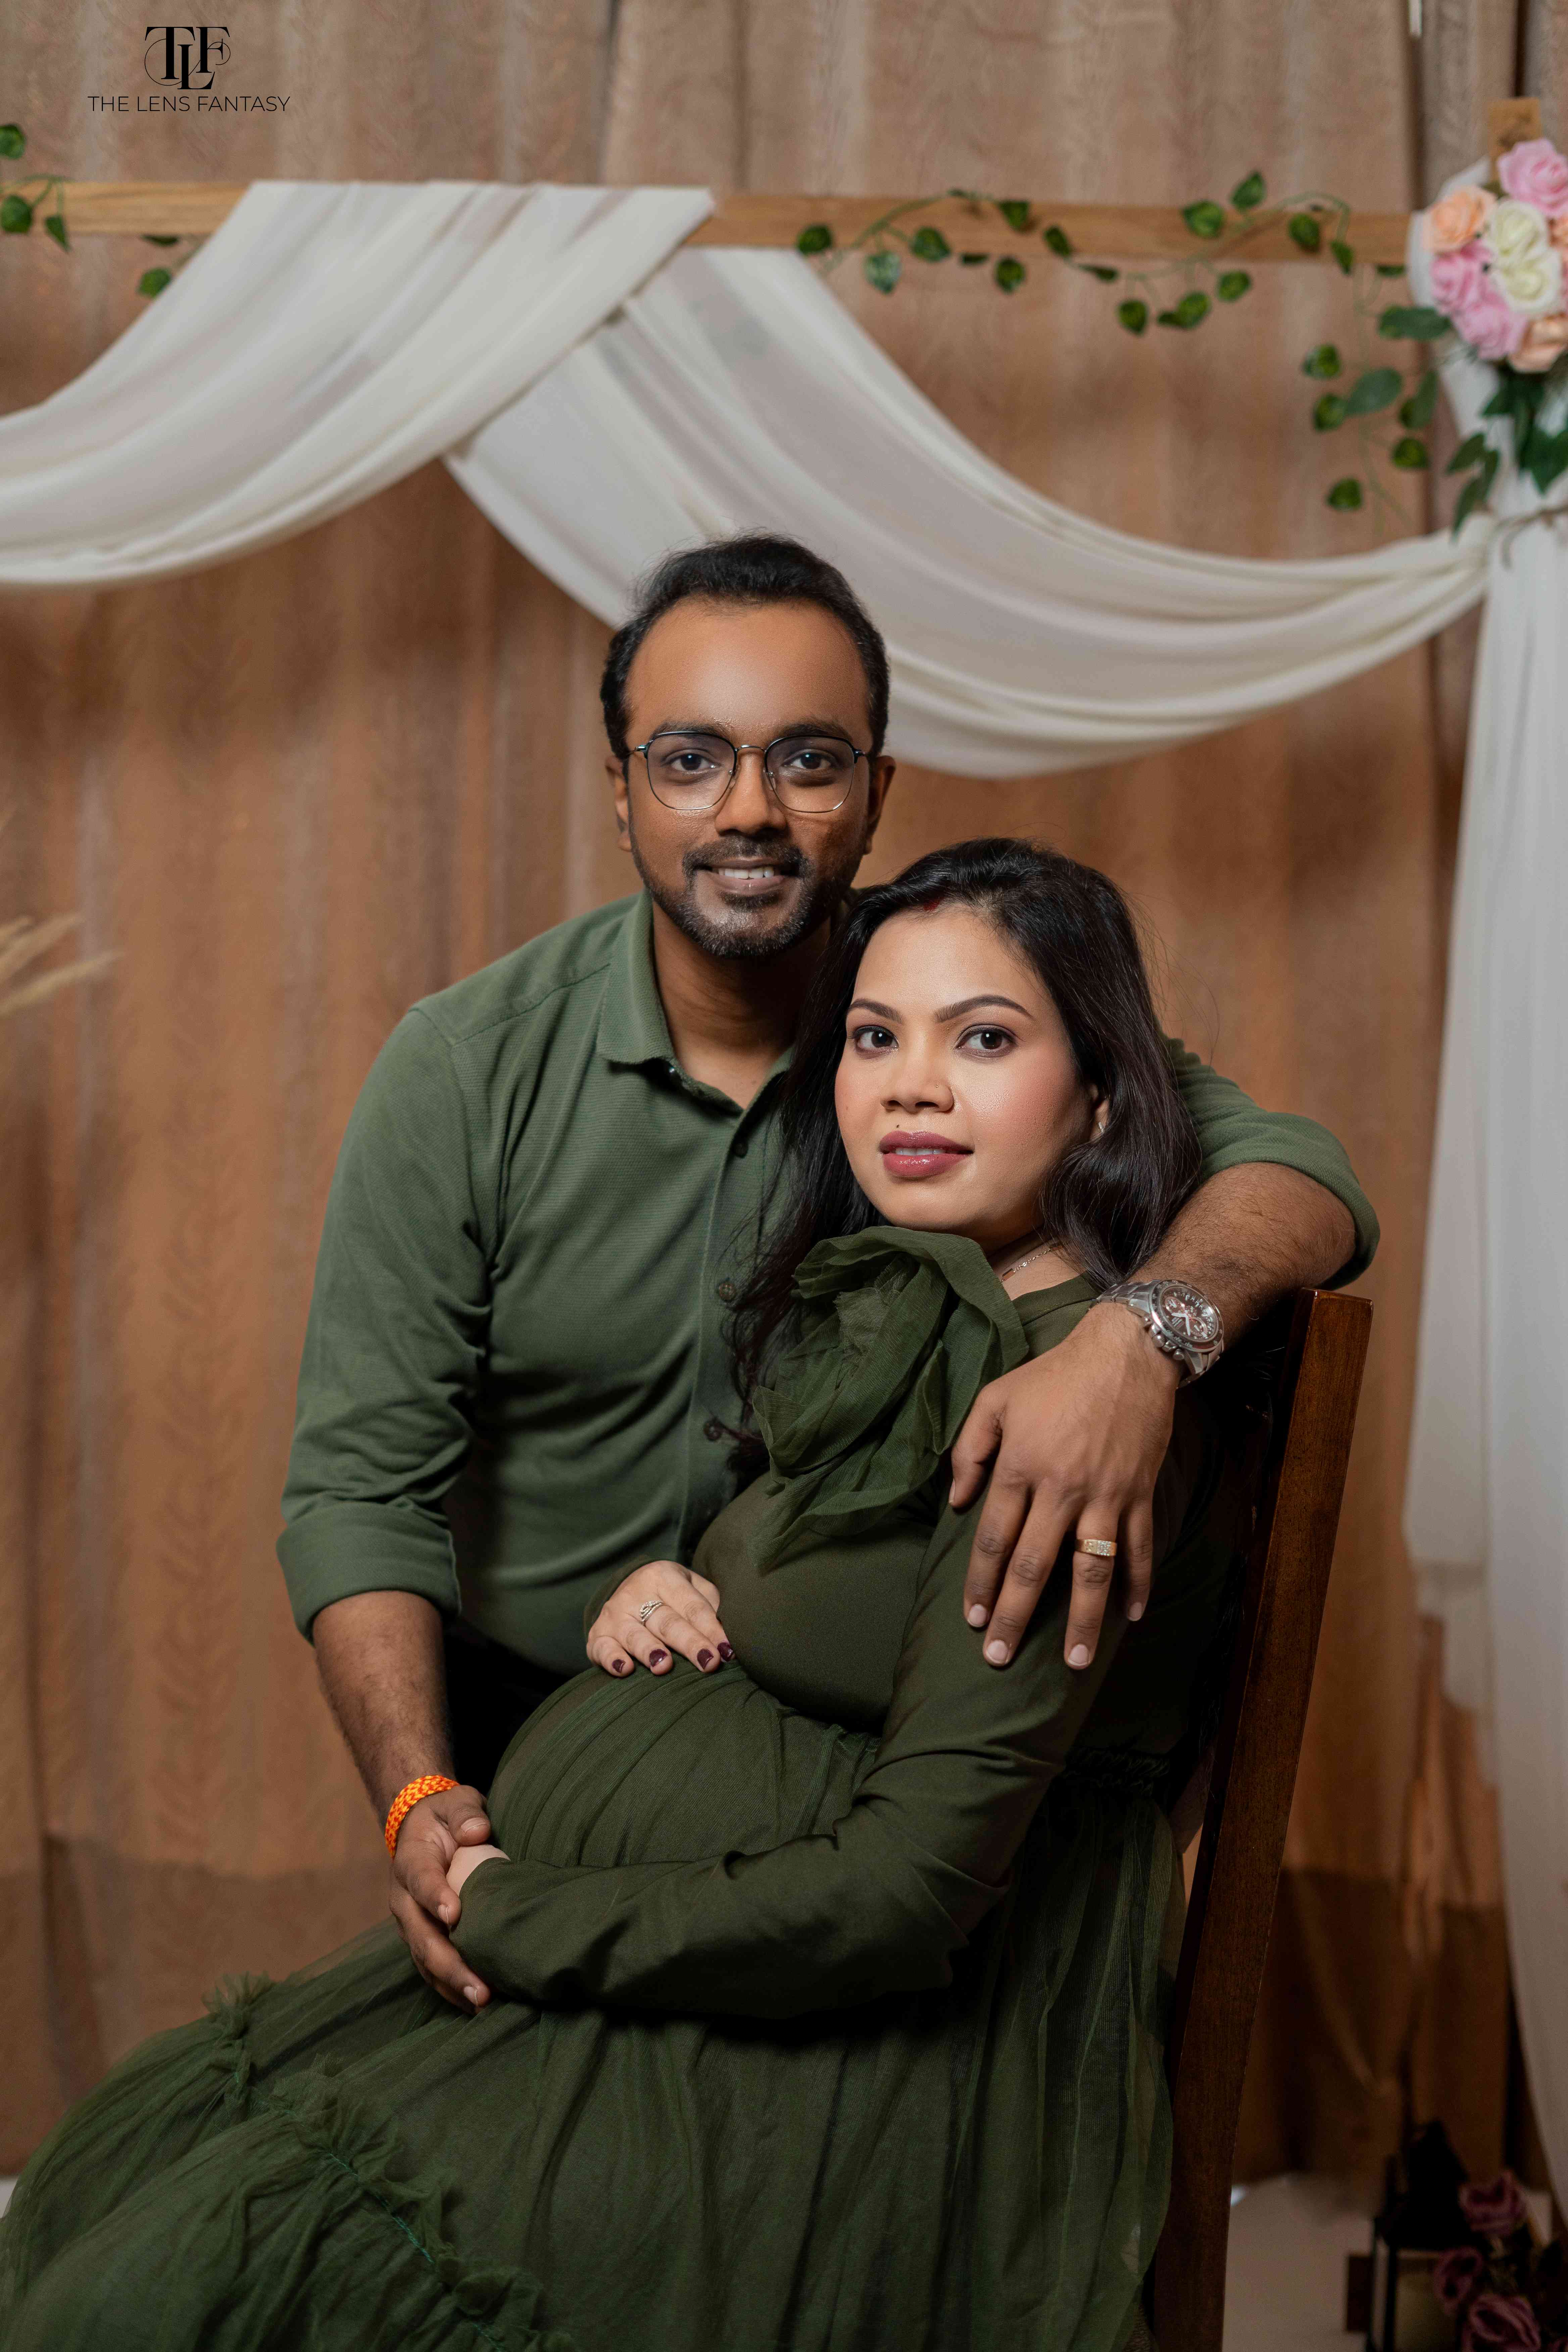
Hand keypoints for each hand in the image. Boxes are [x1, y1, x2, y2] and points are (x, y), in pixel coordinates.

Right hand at [388, 1782, 495, 2010]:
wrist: (422, 1831)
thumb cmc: (447, 1817)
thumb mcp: (457, 1802)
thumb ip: (465, 1813)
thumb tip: (476, 1832)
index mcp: (411, 1861)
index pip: (421, 1880)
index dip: (435, 1896)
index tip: (455, 1915)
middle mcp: (404, 1899)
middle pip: (421, 1934)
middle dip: (449, 1962)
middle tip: (479, 1987)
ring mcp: (410, 1924)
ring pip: (424, 1959)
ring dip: (451, 1982)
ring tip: (481, 2002)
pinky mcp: (421, 1939)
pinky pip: (430, 1969)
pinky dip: (449, 1988)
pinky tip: (474, 2005)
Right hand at [586, 1559, 732, 1676]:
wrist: (628, 1588)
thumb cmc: (672, 1597)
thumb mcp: (692, 1590)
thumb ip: (710, 1607)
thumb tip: (734, 1636)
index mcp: (664, 1577)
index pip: (692, 1606)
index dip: (711, 1629)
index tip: (727, 1651)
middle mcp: (637, 1592)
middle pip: (667, 1621)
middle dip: (690, 1643)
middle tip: (709, 1662)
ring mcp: (615, 1613)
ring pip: (634, 1633)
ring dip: (649, 1650)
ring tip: (664, 1666)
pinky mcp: (598, 1634)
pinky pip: (603, 1647)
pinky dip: (612, 1659)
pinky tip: (624, 1670)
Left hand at [949, 1304, 1179, 1669]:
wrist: (1125, 1353)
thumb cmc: (1053, 1376)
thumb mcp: (994, 1398)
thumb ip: (968, 1450)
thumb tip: (955, 1502)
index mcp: (1020, 1467)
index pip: (994, 1538)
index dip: (981, 1582)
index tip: (972, 1618)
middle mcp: (1061, 1489)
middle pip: (1035, 1565)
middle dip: (1016, 1615)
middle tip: (1000, 1657)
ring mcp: (1105, 1495)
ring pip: (1092, 1570)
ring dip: (1084, 1620)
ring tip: (1075, 1661)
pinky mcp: (1139, 1493)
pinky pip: (1140, 1547)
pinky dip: (1138, 1583)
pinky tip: (1132, 1617)